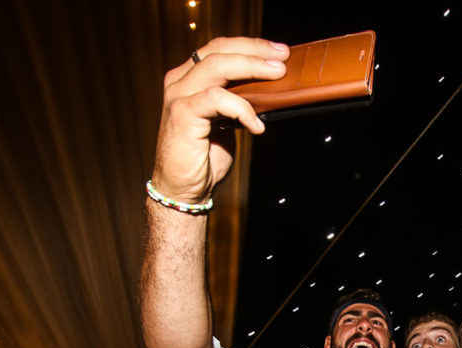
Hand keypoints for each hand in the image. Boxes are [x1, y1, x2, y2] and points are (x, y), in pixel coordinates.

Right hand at [151, 37, 289, 203]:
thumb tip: (271, 87)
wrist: (183, 189)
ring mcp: (178, 96)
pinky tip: (257, 125)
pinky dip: (241, 109)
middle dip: (255, 50)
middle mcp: (179, 82)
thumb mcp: (227, 121)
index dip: (250, 45)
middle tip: (283, 57)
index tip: (279, 51)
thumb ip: (239, 100)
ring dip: (252, 68)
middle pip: (218, 51)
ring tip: (277, 76)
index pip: (220, 49)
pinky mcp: (181, 115)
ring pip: (217, 68)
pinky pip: (216, 99)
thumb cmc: (205, 157)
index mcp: (189, 78)